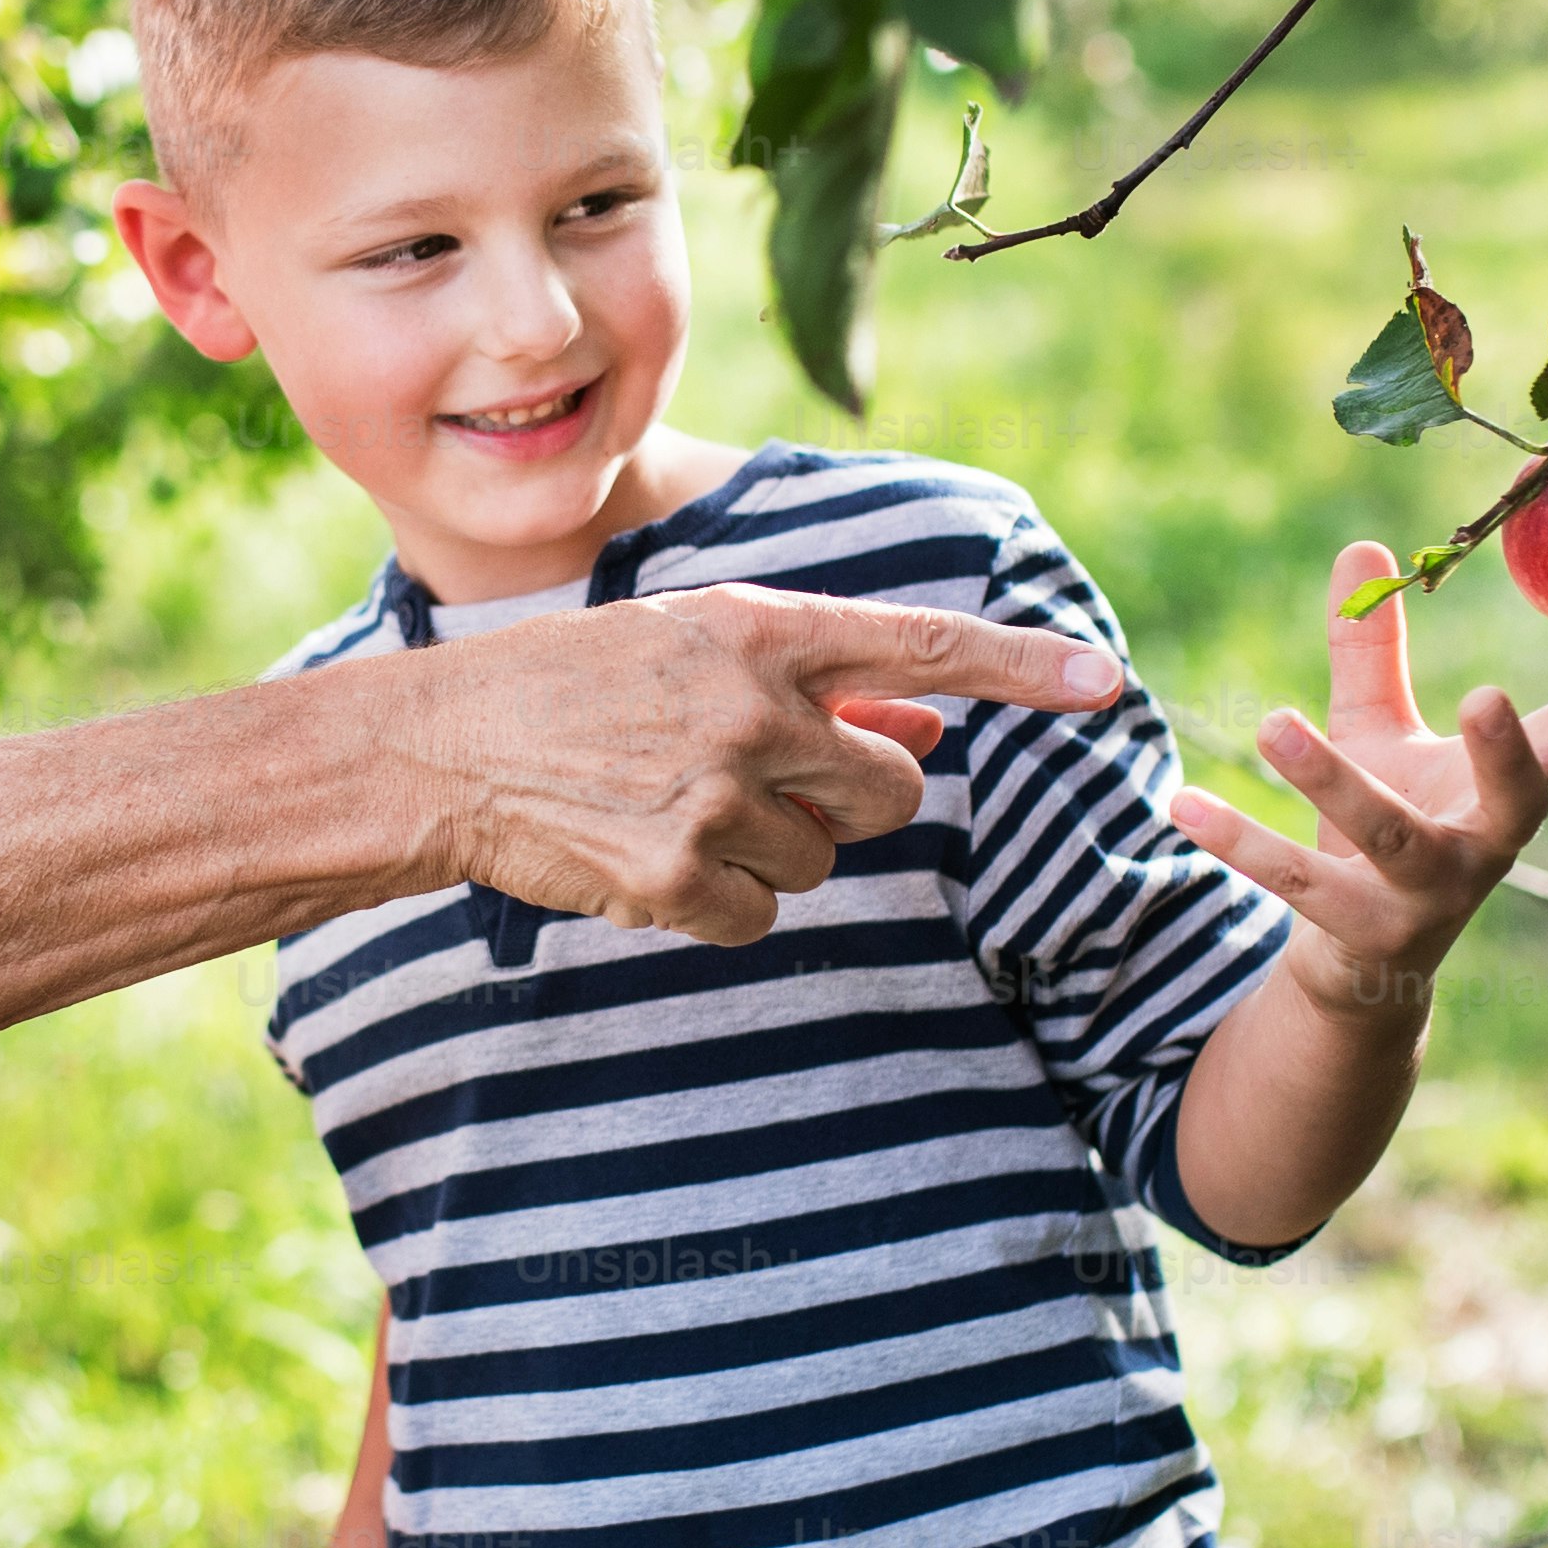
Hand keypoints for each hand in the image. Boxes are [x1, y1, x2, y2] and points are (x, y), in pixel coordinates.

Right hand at [433, 586, 1124, 945]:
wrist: (441, 749)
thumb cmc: (572, 688)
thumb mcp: (690, 651)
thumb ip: (816, 687)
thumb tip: (928, 732)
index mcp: (758, 628)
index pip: (922, 645)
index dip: (1022, 669)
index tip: (1107, 684)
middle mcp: (751, 706)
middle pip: (893, 791)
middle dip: (854, 801)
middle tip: (767, 786)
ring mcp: (716, 795)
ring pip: (826, 861)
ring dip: (774, 853)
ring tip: (678, 810)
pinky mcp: (679, 877)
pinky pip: (763, 918)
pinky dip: (721, 906)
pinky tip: (651, 860)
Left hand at [1167, 544, 1547, 1018]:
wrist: (1356, 962)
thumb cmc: (1386, 824)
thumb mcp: (1379, 733)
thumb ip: (1372, 648)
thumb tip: (1361, 544)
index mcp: (1506, 790)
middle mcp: (1485, 846)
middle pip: (1519, 800)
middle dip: (1507, 754)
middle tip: (1484, 695)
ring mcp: (1429, 898)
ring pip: (1390, 836)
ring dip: (1332, 780)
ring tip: (1272, 722)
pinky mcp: (1364, 935)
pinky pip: (1299, 883)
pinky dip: (1241, 841)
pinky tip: (1183, 804)